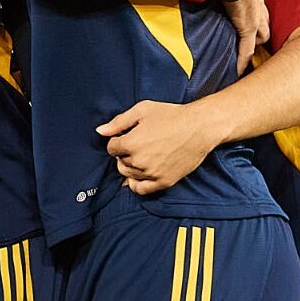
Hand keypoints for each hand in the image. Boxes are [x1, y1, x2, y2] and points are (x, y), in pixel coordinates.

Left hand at [95, 100, 221, 194]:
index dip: (118, 141)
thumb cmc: (171, 115)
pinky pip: (141, 190)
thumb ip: (118, 122)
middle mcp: (139, 161)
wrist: (199, 127)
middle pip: (119, 162)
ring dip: (131, 166)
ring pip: (128, 175)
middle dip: (124, 154)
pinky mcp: (164, 182)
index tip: (128, 136)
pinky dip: (137, 184)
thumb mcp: (142, 110)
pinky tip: (141, 174)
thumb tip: (100, 131)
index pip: (111, 148)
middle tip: (138, 144)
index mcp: (130, 143)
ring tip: (143, 155)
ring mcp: (151, 173)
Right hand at [222, 0, 269, 73]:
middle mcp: (258, 4)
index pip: (259, 9)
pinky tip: (237, 71)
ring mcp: (256, 18)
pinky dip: (242, 61)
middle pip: (266, 24)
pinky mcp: (248, 28)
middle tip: (251, 42)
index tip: (250, 25)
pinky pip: (247, 49)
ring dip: (255, 44)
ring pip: (262, 37)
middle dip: (261, 34)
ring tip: (243, 55)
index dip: (256, 18)